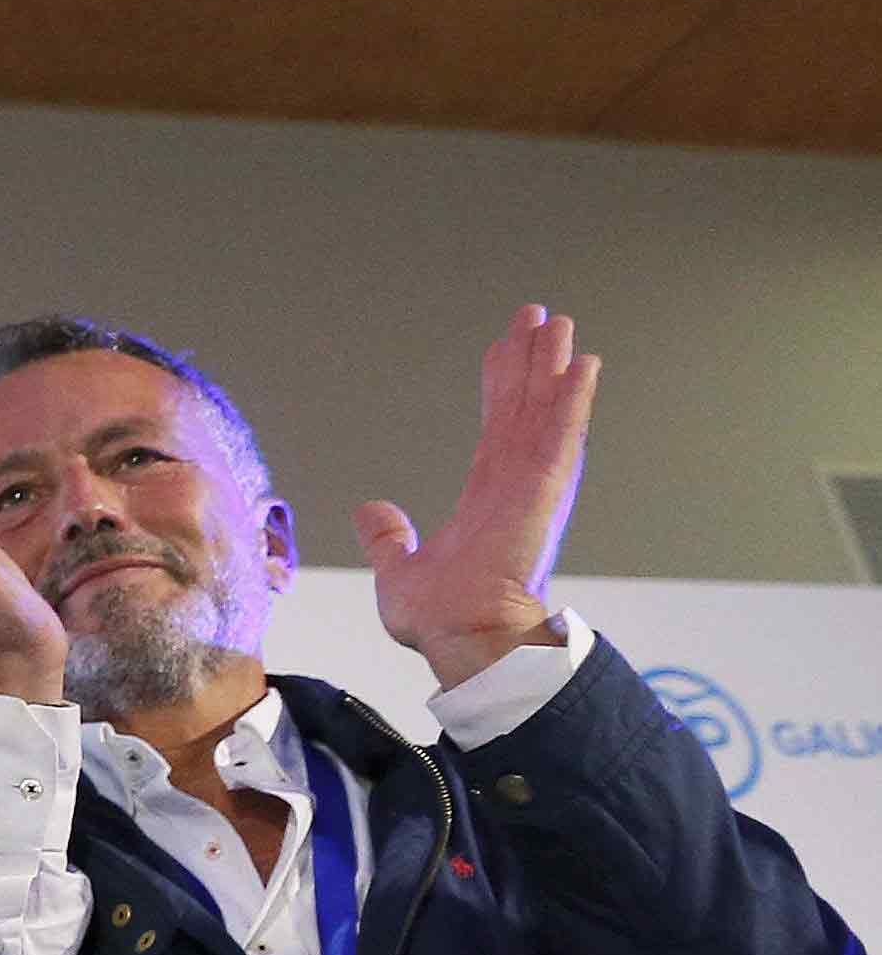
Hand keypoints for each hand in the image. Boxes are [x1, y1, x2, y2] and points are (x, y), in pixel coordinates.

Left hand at [356, 304, 594, 688]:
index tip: (505, 350)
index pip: (498, 429)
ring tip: (558, 323)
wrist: (461, 638)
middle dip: (531, 362)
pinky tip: (581, 366)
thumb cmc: (441, 619)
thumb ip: (390, 538)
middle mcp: (516, 486)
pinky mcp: (542, 492)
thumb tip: (373, 512)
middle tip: (536, 316)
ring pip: (546, 413)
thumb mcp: (400, 570)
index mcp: (488, 499)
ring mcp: (533, 486)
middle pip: (525, 409)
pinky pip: (561, 438)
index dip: (502, 387)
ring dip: (553, 368)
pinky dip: (572, 402)